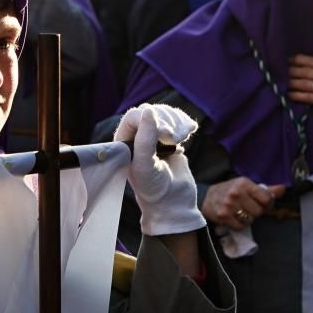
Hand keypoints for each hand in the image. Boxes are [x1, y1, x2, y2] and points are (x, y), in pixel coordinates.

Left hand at [114, 103, 206, 235]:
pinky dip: (184, 124)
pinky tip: (189, 133)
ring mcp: (154, 137)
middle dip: (166, 121)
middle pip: (151, 112)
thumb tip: (148, 110)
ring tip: (181, 139)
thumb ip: (145, 138)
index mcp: (124, 143)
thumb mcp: (145, 165)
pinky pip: (176, 120)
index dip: (151, 120)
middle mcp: (136, 138)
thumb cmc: (154, 188)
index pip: (134, 116)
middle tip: (174, 139)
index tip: (165, 134)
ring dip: (177, 122)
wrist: (174, 202)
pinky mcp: (170, 139)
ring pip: (165, 113)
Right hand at [202, 177, 285, 229]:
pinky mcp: (223, 216)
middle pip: (259, 211)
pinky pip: (240, 226)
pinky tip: (234, 219)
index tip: (263, 204)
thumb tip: (283, 189)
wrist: (206, 197)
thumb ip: (266, 189)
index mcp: (245, 183)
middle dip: (257, 212)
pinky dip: (239, 225)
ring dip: (248, 219)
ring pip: (250, 220)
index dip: (268, 203)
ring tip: (241, 213)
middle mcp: (237, 193)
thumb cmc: (230, 190)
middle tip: (250, 209)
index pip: (266, 198)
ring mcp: (229, 205)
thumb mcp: (247, 186)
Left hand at [288, 38, 312, 144]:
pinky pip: (307, 97)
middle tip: (280, 68)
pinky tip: (288, 94)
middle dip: (292, 70)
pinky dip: (296, 95)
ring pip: (304, 84)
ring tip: (281, 80)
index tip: (290, 58)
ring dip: (291, 82)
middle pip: (306, 72)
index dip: (300, 59)